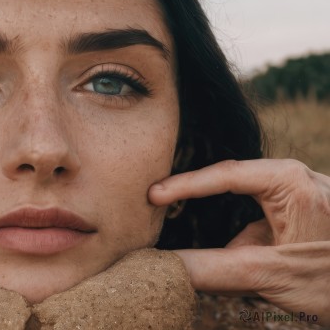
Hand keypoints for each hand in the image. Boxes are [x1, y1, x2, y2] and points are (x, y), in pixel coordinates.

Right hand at [149, 159, 329, 324]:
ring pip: (243, 209)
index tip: (151, 195)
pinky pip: (257, 223)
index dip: (182, 185)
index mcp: (290, 181)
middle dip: (198, 203)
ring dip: (225, 232)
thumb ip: (214, 269)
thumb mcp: (271, 274)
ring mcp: (297, 197)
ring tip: (219, 250)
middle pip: (230, 185)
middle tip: (160, 208)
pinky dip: (242, 242)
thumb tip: (163, 266)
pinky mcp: (298, 216)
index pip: (225, 174)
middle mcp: (294, 180)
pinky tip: (245, 263)